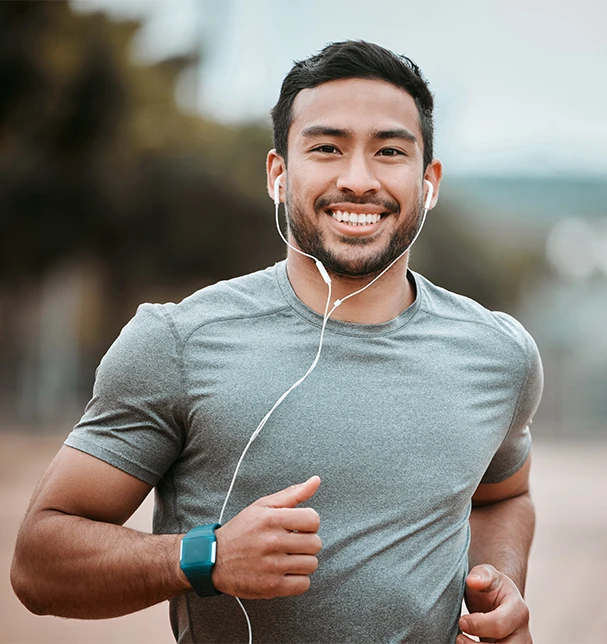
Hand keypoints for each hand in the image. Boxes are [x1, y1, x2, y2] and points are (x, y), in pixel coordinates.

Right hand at [211, 476, 321, 598]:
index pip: (313, 519)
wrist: (215, 559)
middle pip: (315, 543)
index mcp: (271, 519)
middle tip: (293, 543)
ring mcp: (273, 566)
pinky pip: (303, 585)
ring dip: (303, 562)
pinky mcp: (272, 586)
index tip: (299, 527)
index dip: (309, 523)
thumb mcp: (263, 506)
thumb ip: (292, 494)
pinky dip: (299, 580)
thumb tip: (316, 481)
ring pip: (311, 564)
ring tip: (288, 558)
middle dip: (307, 543)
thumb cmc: (242, 530)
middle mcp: (273, 541)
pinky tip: (286, 572)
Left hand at [458, 564, 530, 642]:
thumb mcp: (486, 574)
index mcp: (518, 610)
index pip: (500, 625)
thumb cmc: (491, 587)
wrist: (499, 601)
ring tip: (461, 642)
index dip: (477, 625)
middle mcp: (523, 634)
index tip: (461, 620)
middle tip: (459, 638)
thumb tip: (473, 581)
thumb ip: (481, 574)